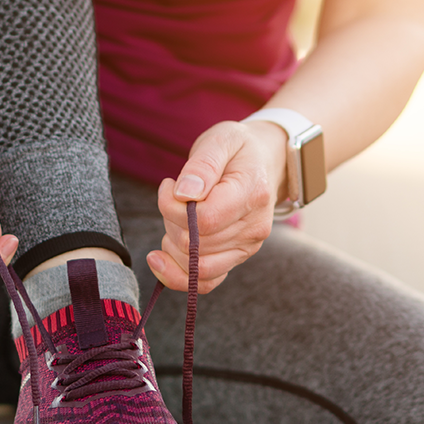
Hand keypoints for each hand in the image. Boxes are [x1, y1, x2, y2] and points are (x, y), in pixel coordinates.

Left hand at [146, 120, 287, 292]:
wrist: (263, 161)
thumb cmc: (238, 149)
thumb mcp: (221, 140)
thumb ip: (202, 165)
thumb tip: (184, 193)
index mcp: (252, 195)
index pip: (204, 220)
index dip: (172, 208)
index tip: (167, 185)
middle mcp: (254, 228)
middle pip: (194, 244)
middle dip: (170, 220)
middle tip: (174, 195)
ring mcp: (246, 247)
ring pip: (194, 266)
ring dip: (172, 243)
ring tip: (176, 215)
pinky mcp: (235, 258)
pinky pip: (205, 283)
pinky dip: (177, 276)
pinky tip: (159, 260)